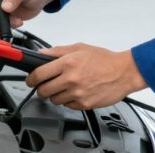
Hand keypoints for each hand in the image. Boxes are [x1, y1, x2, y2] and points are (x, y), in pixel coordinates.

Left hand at [26, 43, 147, 109]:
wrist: (124, 72)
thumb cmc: (104, 59)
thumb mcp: (79, 48)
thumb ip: (58, 51)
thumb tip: (42, 53)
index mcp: (67, 63)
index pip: (39, 74)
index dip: (31, 78)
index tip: (30, 80)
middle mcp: (71, 79)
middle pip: (44, 90)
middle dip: (41, 88)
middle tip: (45, 85)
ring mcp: (78, 93)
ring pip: (55, 100)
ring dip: (55, 95)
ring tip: (63, 87)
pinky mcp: (85, 104)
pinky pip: (68, 106)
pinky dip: (68, 101)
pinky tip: (75, 92)